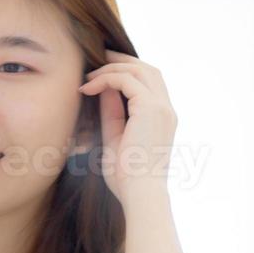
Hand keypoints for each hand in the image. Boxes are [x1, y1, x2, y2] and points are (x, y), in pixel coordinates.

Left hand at [77, 50, 176, 208]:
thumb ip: (112, 113)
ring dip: (111, 68)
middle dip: (121, 60)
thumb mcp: (114, 137)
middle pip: (148, 69)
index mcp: (162, 118)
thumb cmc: (126, 176)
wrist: (139, 193)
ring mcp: (162, 108)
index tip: (101, 72)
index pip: (150, 82)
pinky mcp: (151, 109)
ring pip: (139, 69)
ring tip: (88, 75)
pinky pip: (127, 80)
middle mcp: (166, 110)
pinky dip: (105, 79)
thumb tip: (102, 90)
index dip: (127, 71)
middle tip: (96, 59)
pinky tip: (87, 88)